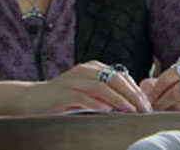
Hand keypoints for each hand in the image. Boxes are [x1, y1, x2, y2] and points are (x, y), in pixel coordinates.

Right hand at [22, 61, 151, 113]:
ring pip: (101, 86)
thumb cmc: (64, 99)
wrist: (33, 99)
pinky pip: (83, 97)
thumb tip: (132, 104)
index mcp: (93, 68)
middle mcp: (84, 70)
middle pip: (114, 78)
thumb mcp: (88, 93)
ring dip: (118, 99)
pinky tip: (108, 111)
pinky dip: (97, 104)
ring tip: (131, 110)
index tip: (146, 103)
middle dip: (131, 94)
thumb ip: (105, 94)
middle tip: (144, 108)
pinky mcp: (64, 92)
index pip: (120, 75)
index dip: (135, 89)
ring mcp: (73, 80)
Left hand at [140, 59, 179, 111]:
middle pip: (174, 92)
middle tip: (153, 110)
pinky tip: (177, 116)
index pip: (166, 78)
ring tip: (163, 113)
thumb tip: (143, 89)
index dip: (155, 91)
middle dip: (160, 103)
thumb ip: (161, 81)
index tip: (147, 101)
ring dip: (169, 111)